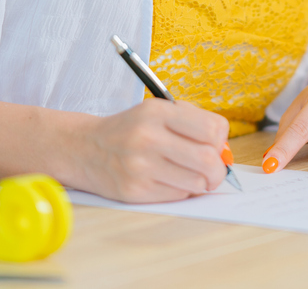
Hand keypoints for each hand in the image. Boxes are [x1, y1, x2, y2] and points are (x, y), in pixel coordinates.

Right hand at [69, 98, 232, 202]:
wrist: (84, 148)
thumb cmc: (130, 129)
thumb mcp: (156, 111)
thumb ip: (192, 123)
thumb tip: (223, 151)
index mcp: (157, 112)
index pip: (213, 129)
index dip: (220, 140)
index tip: (213, 144)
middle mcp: (148, 137)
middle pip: (208, 159)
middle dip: (218, 168)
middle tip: (213, 169)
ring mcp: (140, 166)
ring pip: (197, 183)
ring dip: (202, 182)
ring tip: (191, 175)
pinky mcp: (134, 191)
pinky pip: (178, 196)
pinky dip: (183, 191)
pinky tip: (171, 181)